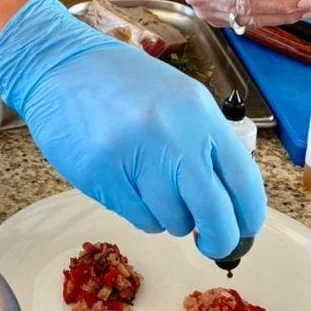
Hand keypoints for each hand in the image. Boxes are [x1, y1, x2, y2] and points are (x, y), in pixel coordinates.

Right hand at [0, 0, 266, 257]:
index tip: (245, 230)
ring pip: (174, 222)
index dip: (249, 215)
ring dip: (170, 218)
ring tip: (151, 188)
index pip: (244, 179)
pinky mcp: (103, 176)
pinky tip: (128, 185)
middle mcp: (173, 135)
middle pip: (215, 213)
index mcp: (199, 113)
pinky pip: (138, 219)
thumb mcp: (179, 99)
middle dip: (219, 239)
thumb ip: (206, 142)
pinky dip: (140, 212)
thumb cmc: (123, 84)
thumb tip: (231, 199)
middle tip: (212, 244)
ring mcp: (136, 157)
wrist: (60, 66)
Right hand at [176, 0, 310, 28]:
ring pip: (248, 19)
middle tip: (304, 0)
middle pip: (241, 5)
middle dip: (278, 4)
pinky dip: (272, 19)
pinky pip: (248, 23)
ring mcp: (207, 11)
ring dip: (281, 15)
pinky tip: (290, 14)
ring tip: (305, 9)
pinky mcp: (218, 20)